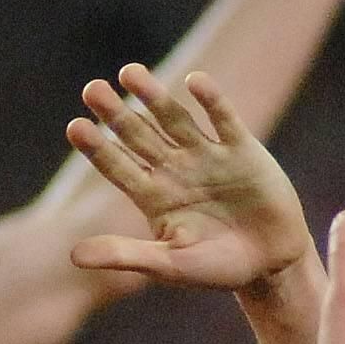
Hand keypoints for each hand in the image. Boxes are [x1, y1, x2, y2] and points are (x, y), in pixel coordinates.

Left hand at [65, 65, 311, 289]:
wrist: (272, 265)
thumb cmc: (217, 269)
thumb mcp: (169, 265)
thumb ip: (124, 256)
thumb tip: (72, 257)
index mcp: (153, 195)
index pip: (117, 166)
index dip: (97, 147)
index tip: (75, 127)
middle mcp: (175, 169)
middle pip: (138, 135)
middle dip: (117, 113)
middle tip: (92, 90)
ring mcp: (207, 156)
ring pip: (174, 119)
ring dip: (153, 97)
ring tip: (129, 73)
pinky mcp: (242, 150)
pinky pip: (224, 119)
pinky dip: (212, 101)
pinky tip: (195, 82)